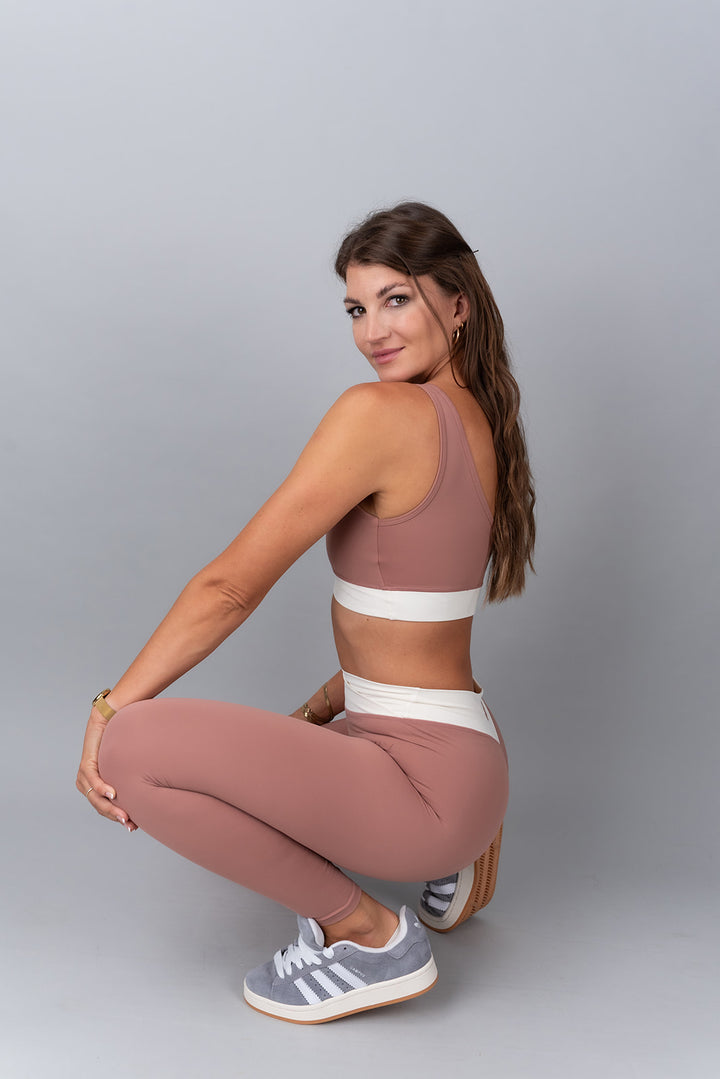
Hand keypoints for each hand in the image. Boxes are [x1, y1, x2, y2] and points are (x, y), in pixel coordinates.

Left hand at [76, 710, 137, 831]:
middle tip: (130, 824)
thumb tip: (153, 794)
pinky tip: (113, 794)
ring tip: (124, 814)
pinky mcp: (86, 764)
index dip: (118, 818)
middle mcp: (87, 784)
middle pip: (100, 807)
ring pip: (95, 798)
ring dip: (110, 807)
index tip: (133, 827)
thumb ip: (132, 780)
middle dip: (116, 816)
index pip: (105, 809)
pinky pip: (93, 780)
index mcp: (95, 786)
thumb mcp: (128, 766)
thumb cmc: (124, 742)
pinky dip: (103, 788)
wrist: (112, 719)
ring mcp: (84, 775)